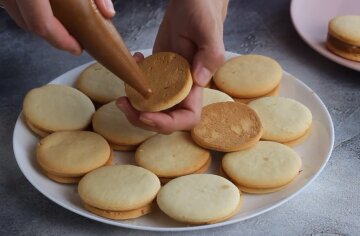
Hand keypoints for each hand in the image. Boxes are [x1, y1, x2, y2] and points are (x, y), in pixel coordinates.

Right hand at [1, 0, 114, 54]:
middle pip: (29, 24)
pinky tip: (45, 8)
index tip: (78, 49)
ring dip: (39, 24)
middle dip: (54, 37)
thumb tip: (107, 13)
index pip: (42, 24)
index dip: (62, 41)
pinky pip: (11, 4)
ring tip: (62, 26)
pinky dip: (27, 10)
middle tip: (74, 41)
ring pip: (17, 16)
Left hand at [117, 0, 227, 133]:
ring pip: (151, 106)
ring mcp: (168, 80)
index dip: (167, 124)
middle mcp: (182, 88)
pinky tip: (135, 60)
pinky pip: (144, 85)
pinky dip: (133, 81)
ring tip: (122, 89)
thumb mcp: (209, 31)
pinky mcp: (157, 70)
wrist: (193, 3)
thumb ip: (210, 55)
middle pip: (164, 117)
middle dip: (142, 118)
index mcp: (196, 85)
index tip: (146, 114)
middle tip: (123, 102)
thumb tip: (199, 80)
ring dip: (133, 105)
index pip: (187, 118)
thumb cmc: (204, 13)